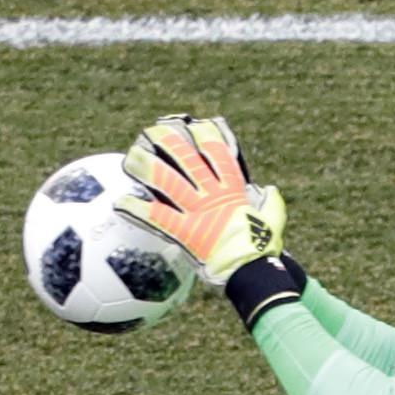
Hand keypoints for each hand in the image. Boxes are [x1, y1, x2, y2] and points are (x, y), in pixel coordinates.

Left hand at [114, 115, 287, 282]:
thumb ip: (272, 203)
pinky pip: (156, 217)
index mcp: (232, 190)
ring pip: (167, 182)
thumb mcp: (274, 221)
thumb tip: (271, 190)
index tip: (193, 124)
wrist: (252, 270)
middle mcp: (211, 195)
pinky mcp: (184, 231)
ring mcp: (196, 211)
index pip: (217, 153)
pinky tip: (121, 202)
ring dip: (147, 167)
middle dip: (170, 142)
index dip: (204, 135)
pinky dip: (137, 209)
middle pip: (187, 159)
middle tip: (153, 130)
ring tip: (131, 157)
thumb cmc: (264, 248)